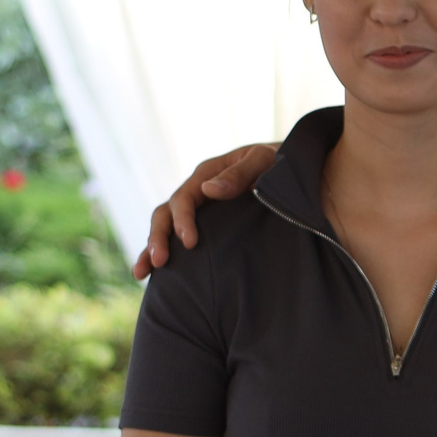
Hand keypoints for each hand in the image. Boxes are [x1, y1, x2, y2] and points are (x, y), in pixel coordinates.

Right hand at [132, 143, 280, 278]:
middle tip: (161, 262)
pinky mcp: (205, 227)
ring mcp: (199, 211)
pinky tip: (151, 276)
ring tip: (142, 273)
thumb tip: (209, 190)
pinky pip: (177, 240)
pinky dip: (162, 254)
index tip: (189, 242)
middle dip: (159, 237)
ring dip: (151, 248)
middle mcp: (197, 192)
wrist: (294, 173)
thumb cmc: (280, 165)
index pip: (184, 198)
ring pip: (165, 228)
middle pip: (166, 213)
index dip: (183, 219)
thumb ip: (239, 173)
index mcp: (208, 175)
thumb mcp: (263, 161)